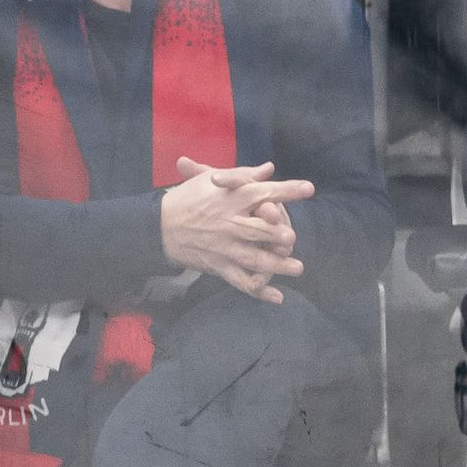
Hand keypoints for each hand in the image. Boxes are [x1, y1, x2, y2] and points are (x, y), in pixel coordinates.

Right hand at [158, 157, 311, 301]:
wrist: (158, 226)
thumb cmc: (189, 199)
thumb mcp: (212, 181)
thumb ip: (243, 175)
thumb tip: (269, 168)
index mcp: (231, 199)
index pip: (262, 192)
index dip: (286, 190)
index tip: (309, 188)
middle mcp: (229, 224)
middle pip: (256, 229)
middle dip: (274, 234)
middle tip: (291, 237)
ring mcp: (224, 247)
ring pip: (253, 258)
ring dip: (276, 265)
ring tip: (298, 268)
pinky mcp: (219, 266)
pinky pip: (241, 281)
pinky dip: (260, 291)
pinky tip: (278, 298)